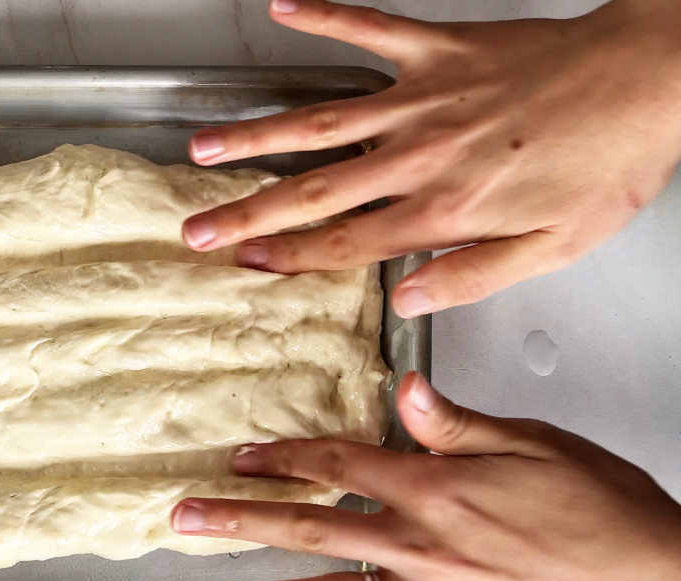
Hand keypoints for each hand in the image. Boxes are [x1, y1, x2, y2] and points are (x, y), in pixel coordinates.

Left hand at [170, 372, 680, 580]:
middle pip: (309, 527)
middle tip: (184, 518)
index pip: (335, 465)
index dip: (281, 457)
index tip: (239, 457)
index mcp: (431, 488)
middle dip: (239, 521)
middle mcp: (417, 545)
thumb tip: (401, 388)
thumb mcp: (527, 441)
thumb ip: (453, 422)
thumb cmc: (596, 507)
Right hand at [182, 0, 680, 316]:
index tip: (244, 265)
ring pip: (319, 122)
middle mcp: (419, 156)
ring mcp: (423, 99)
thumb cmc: (609, 161)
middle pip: (313, 193)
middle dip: (245, 214)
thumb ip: (474, 276)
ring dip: (255, 135)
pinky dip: (326, 15)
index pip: (347, 244)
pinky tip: (283, 7)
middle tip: (194, 228)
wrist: (651, 78)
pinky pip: (371, 29)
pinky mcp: (439, 50)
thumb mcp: (554, 247)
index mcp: (445, 210)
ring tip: (203, 145)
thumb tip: (408, 301)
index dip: (289, 257)